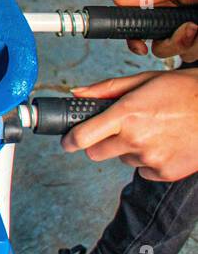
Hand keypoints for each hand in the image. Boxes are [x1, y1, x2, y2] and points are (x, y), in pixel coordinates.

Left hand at [63, 68, 197, 181]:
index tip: (67, 141)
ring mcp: (151, 159)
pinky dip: (150, 160)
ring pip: (123, 159)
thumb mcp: (144, 81)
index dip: (70, 141)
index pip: (82, 137)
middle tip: (120, 130)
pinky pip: (144, 170)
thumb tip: (78, 93)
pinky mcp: (165, 173)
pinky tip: (166, 143)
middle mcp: (136, 139)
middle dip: (101, 142)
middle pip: (96, 153)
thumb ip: (107, 89)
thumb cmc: (185, 91)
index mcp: (127, 115)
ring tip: (154, 131)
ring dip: (130, 149)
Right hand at [113, 0, 197, 58]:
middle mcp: (177, 28)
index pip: (140, 32)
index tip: (140, 48)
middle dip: (174, 42)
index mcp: (164, 13)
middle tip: (191, 27)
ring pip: (184, 54)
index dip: (135, 42)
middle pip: (161, 49)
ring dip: (193, 42)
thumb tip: (116, 0)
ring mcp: (194, 38)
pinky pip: (197, 53)